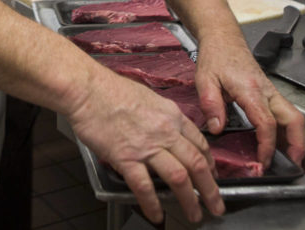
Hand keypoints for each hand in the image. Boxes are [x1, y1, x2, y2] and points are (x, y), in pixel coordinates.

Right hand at [65, 68, 225, 224]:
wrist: (87, 89)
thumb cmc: (110, 90)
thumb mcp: (148, 97)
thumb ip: (161, 116)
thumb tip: (165, 129)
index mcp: (171, 115)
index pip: (200, 143)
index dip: (210, 164)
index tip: (212, 175)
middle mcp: (165, 131)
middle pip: (197, 164)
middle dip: (210, 189)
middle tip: (216, 205)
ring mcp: (147, 146)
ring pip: (179, 178)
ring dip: (190, 201)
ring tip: (195, 215)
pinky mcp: (126, 157)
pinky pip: (145, 186)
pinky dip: (153, 204)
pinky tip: (157, 215)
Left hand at [194, 31, 304, 166]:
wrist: (223, 39)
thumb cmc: (216, 56)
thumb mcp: (205, 79)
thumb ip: (210, 104)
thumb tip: (217, 128)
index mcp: (250, 89)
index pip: (266, 122)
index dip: (268, 145)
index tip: (263, 161)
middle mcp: (266, 90)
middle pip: (294, 119)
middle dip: (298, 144)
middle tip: (292, 165)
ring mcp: (271, 91)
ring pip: (294, 116)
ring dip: (297, 138)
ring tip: (289, 159)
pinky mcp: (270, 93)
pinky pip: (285, 113)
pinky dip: (288, 130)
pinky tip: (281, 143)